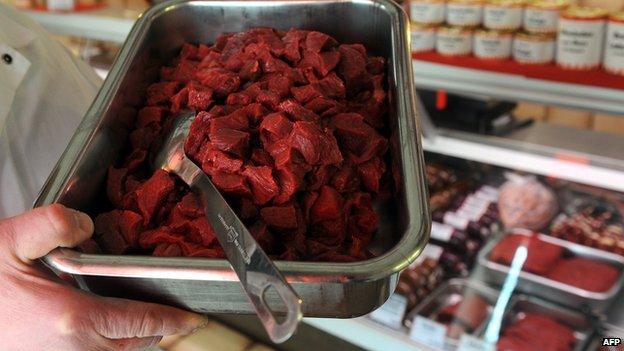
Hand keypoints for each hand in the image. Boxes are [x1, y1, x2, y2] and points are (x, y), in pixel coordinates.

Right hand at [0, 204, 206, 350]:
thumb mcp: (10, 240)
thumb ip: (53, 224)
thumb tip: (88, 224)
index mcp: (73, 320)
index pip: (141, 323)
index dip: (173, 322)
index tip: (193, 321)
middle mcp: (72, 349)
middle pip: (132, 343)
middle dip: (154, 329)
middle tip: (170, 314)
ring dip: (131, 339)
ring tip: (143, 321)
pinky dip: (108, 344)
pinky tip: (103, 328)